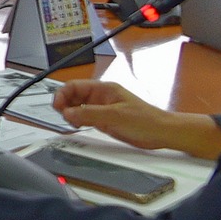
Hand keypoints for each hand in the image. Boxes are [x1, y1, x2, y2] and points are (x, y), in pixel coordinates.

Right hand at [53, 80, 220, 157]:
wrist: (163, 133)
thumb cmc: (146, 120)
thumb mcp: (115, 116)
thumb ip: (90, 114)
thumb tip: (68, 112)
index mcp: (104, 89)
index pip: (75, 86)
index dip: (63, 94)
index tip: (57, 106)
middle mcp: (101, 97)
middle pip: (74, 96)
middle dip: (65, 104)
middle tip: (63, 116)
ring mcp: (103, 109)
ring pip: (78, 107)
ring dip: (71, 113)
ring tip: (71, 122)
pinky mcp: (105, 121)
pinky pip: (85, 118)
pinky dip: (78, 121)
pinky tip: (78, 126)